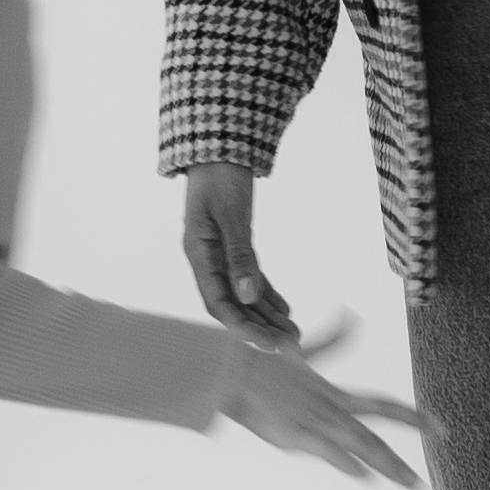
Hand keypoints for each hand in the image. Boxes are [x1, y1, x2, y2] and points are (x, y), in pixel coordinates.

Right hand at [181, 169, 299, 340]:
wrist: (219, 145)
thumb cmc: (220, 175)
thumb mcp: (231, 214)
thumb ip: (239, 255)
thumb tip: (248, 296)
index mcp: (198, 253)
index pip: (218, 303)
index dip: (242, 326)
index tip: (268, 344)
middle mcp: (206, 259)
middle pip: (233, 304)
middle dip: (259, 327)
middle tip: (288, 345)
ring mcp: (219, 253)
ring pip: (243, 294)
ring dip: (266, 315)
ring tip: (292, 333)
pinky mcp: (233, 244)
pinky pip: (249, 277)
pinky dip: (266, 294)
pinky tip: (284, 309)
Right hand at [215, 314, 421, 489]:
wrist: (235, 369)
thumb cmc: (265, 363)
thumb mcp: (303, 353)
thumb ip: (332, 340)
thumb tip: (352, 314)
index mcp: (335, 396)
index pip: (384, 406)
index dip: (413, 416)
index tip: (439, 429)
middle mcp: (332, 410)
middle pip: (377, 433)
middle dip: (403, 456)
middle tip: (425, 481)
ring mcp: (316, 423)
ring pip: (361, 445)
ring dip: (387, 465)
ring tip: (411, 483)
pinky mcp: (294, 435)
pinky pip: (327, 450)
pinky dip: (346, 461)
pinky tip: (363, 475)